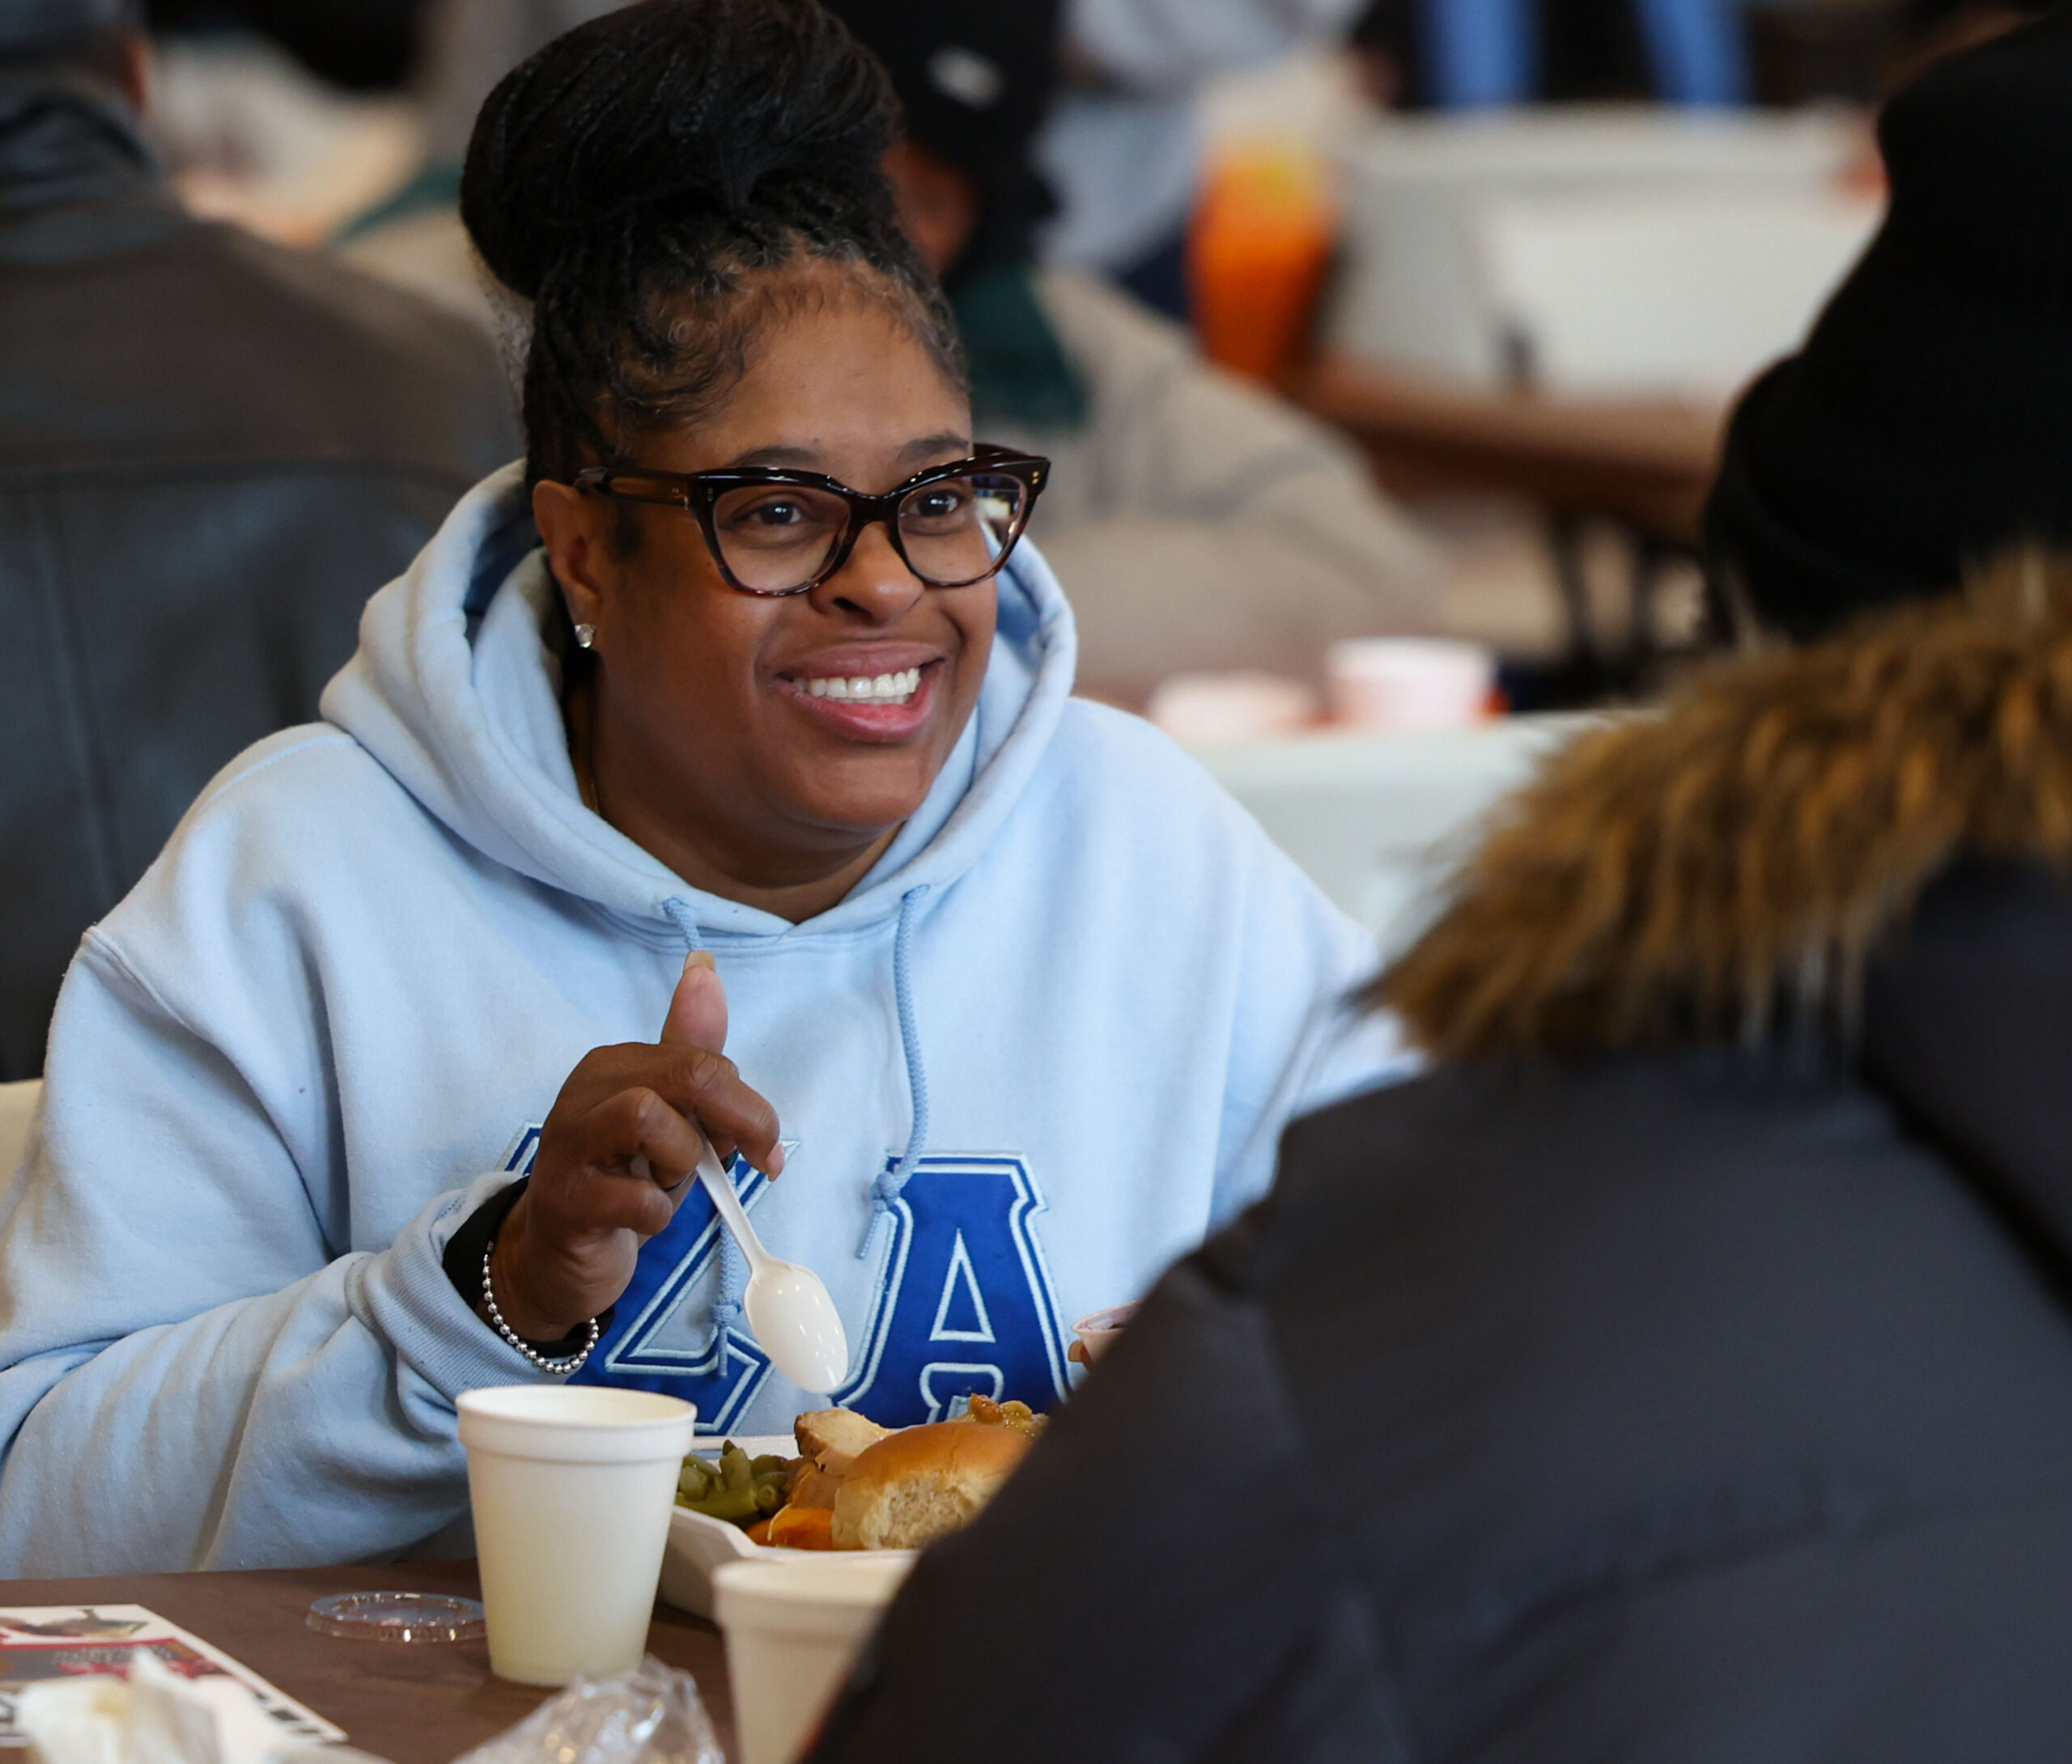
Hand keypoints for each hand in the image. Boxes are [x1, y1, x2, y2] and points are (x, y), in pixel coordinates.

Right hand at [486, 953, 782, 1340]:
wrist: (561, 1254)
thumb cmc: (623, 1178)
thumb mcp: (669, 1115)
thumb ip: (693, 1053)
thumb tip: (705, 968)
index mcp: (615, 1065)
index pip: (704, 1061)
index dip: (751, 1107)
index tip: (764, 1148)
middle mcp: (585, 1092)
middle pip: (686, 1074)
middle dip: (738, 1119)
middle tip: (754, 1163)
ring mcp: (568, 1146)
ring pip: (647, 1116)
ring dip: (684, 1159)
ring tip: (672, 1183)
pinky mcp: (565, 1201)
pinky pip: (636, 1198)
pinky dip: (658, 1214)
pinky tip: (643, 1218)